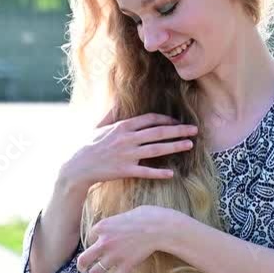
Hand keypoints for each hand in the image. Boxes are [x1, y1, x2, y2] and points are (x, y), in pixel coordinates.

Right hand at [60, 108, 197, 190]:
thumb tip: (119, 99)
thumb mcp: (101, 126)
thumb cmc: (90, 145)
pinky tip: (172, 174)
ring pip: (156, 150)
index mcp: (123, 126)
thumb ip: (112, 113)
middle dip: (178, 130)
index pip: (150, 119)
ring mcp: (127, 155)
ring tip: (189, 145)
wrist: (79, 166)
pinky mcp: (125, 170)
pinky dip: (159, 173)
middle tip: (194, 130)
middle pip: (158, 133)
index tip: (178, 122)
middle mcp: (127, 139)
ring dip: (175, 147)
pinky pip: (146, 172)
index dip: (167, 120)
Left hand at [76, 205, 180, 272]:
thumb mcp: (123, 214)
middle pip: (84, 258)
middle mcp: (103, 242)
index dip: (93, 240)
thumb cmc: (145, 216)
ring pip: (96, 272)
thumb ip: (116, 222)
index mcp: (102, 226)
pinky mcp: (126, 265)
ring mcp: (114, 255)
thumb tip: (118, 225)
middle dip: (81, 265)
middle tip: (81, 268)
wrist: (157, 226)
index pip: (90, 236)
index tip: (96, 243)